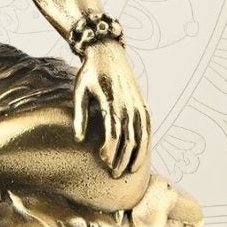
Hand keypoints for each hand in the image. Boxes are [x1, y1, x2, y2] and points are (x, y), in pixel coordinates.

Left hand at [72, 41, 149, 177]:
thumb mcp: (80, 90)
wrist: (107, 51)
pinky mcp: (142, 103)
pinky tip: (142, 155)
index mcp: (111, 100)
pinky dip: (146, 143)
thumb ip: (80, 115)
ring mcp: (138, 103)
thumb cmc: (89, 72)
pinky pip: (147, 127)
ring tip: (130, 171)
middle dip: (122, 158)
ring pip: (142, 135)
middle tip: (114, 175)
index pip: (113, 131)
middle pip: (128, 137)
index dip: (110, 149)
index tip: (103, 163)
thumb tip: (79, 139)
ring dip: (137, 155)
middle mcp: (128, 104)